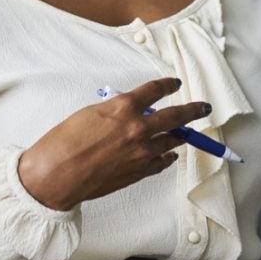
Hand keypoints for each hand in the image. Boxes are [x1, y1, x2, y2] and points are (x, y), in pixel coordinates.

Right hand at [16, 77, 211, 211]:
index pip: (154, 90)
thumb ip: (114, 112)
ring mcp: (142, 151)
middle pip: (176, 115)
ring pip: (172, 140)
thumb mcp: (89, 114)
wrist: (57, 175)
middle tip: (203, 107)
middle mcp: (138, 127)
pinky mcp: (140, 171)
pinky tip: (169, 154)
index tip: (173, 83)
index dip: (167, 85)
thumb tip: (127, 113)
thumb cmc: (64, 143)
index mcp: (123, 108)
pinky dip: (166, 156)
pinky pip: (161, 162)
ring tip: (187, 133)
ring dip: (181, 135)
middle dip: (192, 110)